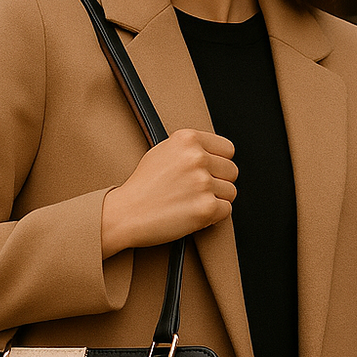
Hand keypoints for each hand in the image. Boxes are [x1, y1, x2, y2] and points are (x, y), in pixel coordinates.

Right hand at [100, 129, 236, 256]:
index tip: (209, 172)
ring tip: (190, 202)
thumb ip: (191, 149)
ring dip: (215, 200)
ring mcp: (202, 182)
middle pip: (232, 171)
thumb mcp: (163, 152)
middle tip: (196, 191)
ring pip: (231, 192)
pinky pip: (225, 211)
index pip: (228, 149)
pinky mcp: (206, 207)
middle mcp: (197, 157)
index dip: (219, 163)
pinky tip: (192, 214)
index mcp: (187, 139)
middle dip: (218, 183)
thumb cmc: (142, 186)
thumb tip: (217, 155)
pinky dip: (212, 217)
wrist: (125, 214)